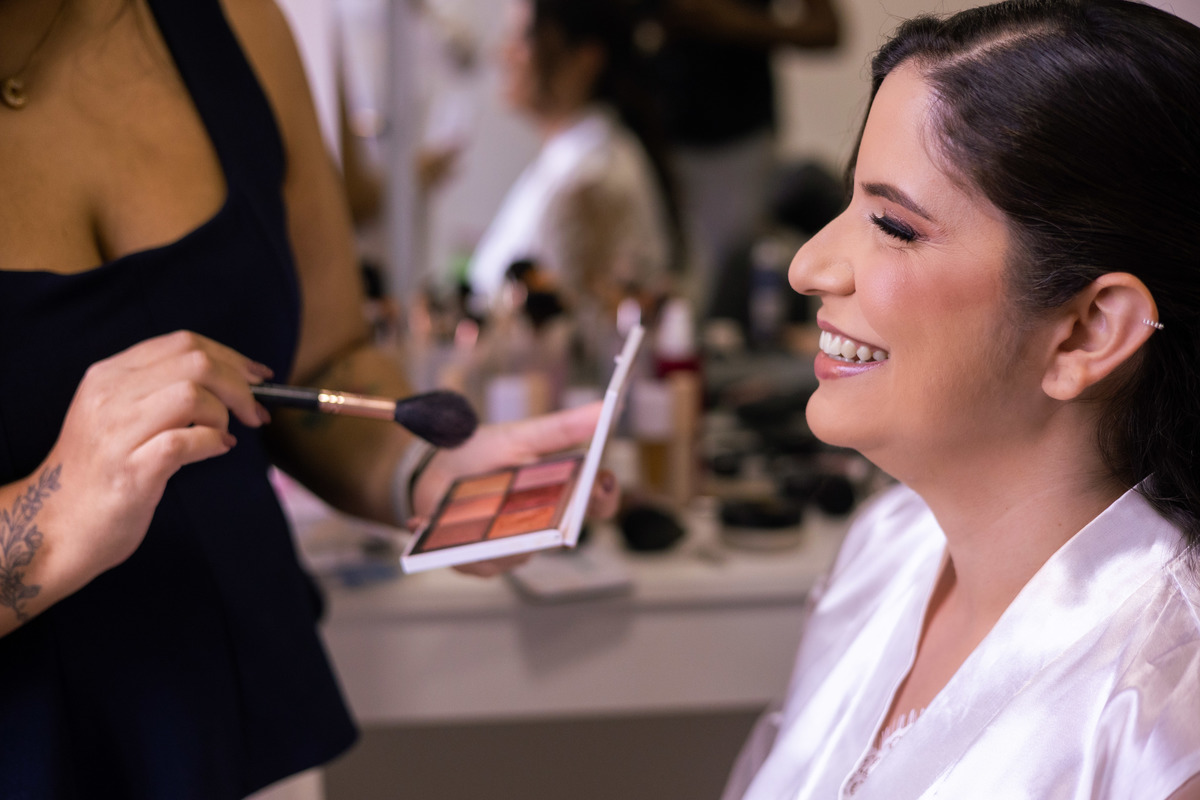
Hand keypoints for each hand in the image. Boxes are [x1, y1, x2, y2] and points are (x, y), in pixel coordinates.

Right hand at [46, 331, 271, 579]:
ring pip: (193, 395)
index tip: (259, 377)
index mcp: (109, 375)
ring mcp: (117, 432)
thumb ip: (161, 390)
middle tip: (255, 413)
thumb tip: (235, 381)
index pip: (184, 343)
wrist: (58, 525)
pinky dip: (213, 443)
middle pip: (196, 362)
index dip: (231, 358)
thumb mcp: (121, 415)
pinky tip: (217, 451)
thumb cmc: (104, 471)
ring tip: (221, 436)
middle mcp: (109, 395)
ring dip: (223, 416)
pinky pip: (186, 440)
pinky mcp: (130, 470)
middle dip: (239, 385)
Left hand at [411, 402, 621, 576]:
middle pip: (562, 536)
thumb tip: (604, 408)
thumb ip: (564, 428)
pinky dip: (462, 539)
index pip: (598, 502)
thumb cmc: (482, 453)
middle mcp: (546, 525)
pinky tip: (438, 522)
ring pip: (521, 551)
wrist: (432, 475)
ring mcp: (517, 547)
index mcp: (564, 492)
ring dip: (497, 529)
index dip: (604, 496)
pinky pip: (485, 562)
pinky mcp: (486, 563)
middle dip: (547, 522)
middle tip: (531, 506)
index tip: (599, 482)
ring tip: (473, 504)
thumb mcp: (521, 435)